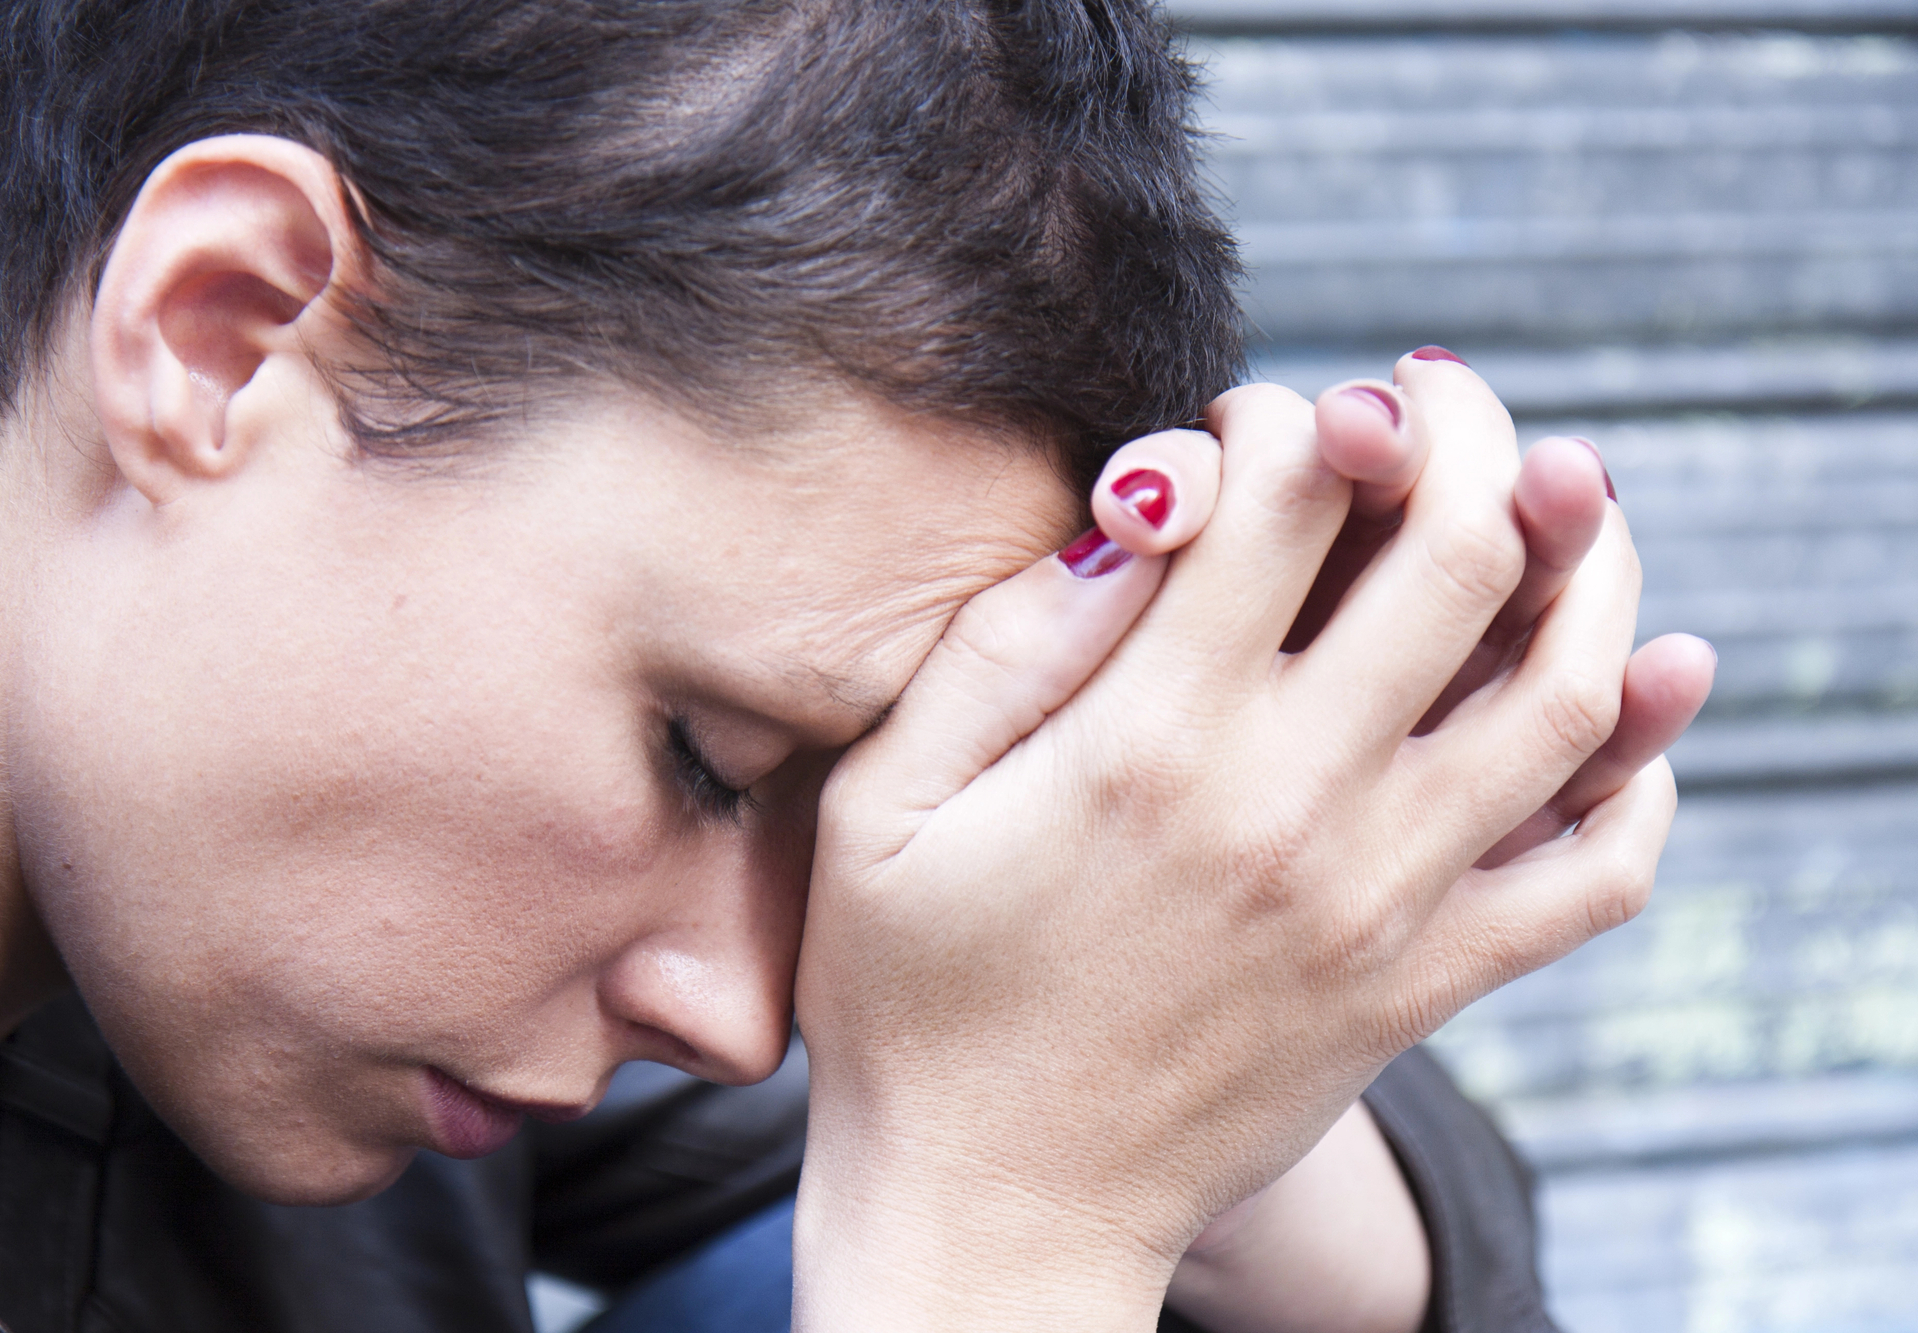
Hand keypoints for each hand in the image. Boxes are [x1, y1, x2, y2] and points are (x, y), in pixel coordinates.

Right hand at [792, 355, 1688, 1331]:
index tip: (1258, 424)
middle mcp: (1290, 809)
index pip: (1287, 500)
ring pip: (1568, 693)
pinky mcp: (1419, 986)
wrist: (993, 1208)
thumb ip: (995, 649)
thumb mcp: (882, 807)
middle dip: (1465, 434)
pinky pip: (1591, 870)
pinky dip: (1636, 771)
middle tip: (1431, 399)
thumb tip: (1133, 510)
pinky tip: (1617, 705)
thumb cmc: (912, 998)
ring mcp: (1378, 904)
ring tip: (1553, 501)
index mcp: (1147, 745)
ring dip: (1588, 566)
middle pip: (1462, 557)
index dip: (1287, 416)